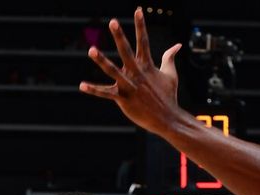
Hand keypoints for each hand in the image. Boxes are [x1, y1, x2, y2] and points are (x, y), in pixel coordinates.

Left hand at [79, 9, 182, 134]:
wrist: (167, 118)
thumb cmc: (168, 96)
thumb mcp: (170, 74)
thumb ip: (170, 58)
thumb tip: (177, 45)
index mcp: (147, 65)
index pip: (143, 41)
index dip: (141, 25)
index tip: (138, 10)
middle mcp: (137, 73)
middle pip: (126, 51)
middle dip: (120, 36)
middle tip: (113, 22)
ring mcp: (130, 86)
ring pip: (113, 70)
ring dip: (101, 60)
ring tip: (91, 49)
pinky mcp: (123, 99)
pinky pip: (106, 93)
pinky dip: (94, 90)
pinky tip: (82, 85)